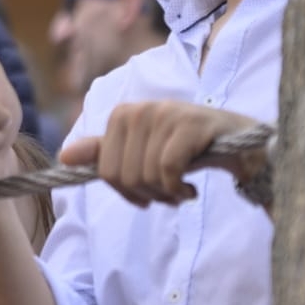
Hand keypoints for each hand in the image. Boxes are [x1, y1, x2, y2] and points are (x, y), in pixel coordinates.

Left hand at [59, 101, 264, 206]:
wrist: (240, 145)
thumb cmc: (188, 150)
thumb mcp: (143, 153)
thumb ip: (104, 153)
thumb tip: (64, 156)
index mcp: (123, 115)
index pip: (106, 171)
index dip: (127, 191)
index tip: (148, 191)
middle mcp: (142, 109)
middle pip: (123, 176)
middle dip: (147, 195)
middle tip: (169, 192)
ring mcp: (166, 113)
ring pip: (146, 175)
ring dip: (166, 195)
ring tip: (181, 189)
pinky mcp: (192, 124)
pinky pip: (167, 169)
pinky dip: (179, 189)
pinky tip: (190, 189)